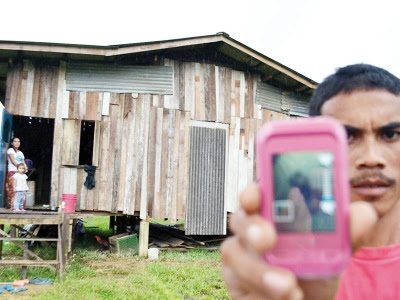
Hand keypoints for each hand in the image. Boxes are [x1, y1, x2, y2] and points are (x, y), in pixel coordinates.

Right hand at [220, 183, 376, 299]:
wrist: (306, 298)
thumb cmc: (313, 268)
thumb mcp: (333, 250)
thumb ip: (345, 232)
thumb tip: (362, 212)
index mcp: (271, 213)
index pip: (256, 194)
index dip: (251, 191)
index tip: (255, 195)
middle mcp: (251, 230)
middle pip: (239, 219)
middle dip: (252, 227)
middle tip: (268, 239)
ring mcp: (240, 254)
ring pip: (233, 252)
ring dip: (259, 269)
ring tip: (288, 285)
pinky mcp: (236, 279)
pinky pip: (237, 281)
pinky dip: (261, 289)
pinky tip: (289, 296)